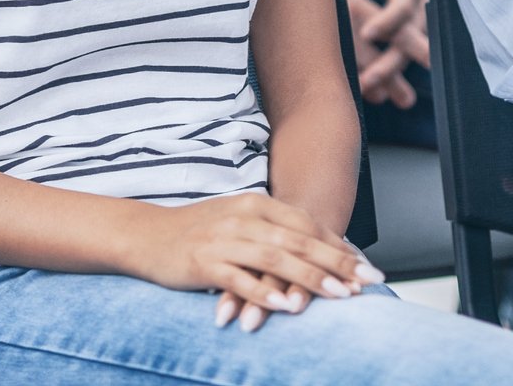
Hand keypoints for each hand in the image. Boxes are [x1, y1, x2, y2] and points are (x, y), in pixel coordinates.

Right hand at [127, 193, 381, 332]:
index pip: (307, 225)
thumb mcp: (240, 221)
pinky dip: (264, 293)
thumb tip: (320, 250)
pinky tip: (285, 307)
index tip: (366, 267)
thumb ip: (276, 231)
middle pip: (298, 241)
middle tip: (366, 282)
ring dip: (310, 278)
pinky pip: (239, 279)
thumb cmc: (199, 231)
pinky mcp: (204, 262)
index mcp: (256, 204)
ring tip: (339, 295)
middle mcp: (243, 218)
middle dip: (336, 263)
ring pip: (275, 259)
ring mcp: (223, 240)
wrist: (146, 234)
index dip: (339, 246)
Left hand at [338, 0, 430, 106]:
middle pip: (408, 42)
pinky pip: (402, 60)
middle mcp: (419, 11)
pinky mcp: (414, 40)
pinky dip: (389, 78)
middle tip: (368, 81)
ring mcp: (420, 29)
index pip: (401, 8)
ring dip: (388, 78)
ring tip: (369, 95)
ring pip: (405, 58)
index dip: (387, 21)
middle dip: (390, 64)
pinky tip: (372, 94)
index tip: (367, 33)